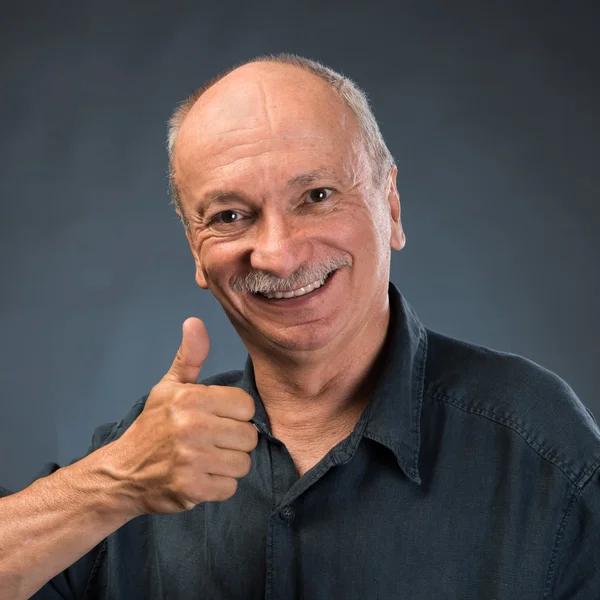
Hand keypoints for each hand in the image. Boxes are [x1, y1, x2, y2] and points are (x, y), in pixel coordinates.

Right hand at [111, 318, 257, 514]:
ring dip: (229, 464)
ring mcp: (192, 460)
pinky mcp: (192, 489)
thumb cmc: (152, 426)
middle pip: (249, 436)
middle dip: (235, 440)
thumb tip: (195, 321)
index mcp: (190, 399)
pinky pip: (230, 487)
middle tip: (213, 441)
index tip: (218, 418)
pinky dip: (219, 485)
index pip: (246, 405)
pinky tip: (201, 476)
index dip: (235, 413)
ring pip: (243, 463)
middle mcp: (192, 427)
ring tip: (207, 458)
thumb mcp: (169, 387)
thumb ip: (190, 357)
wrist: (122, 472)